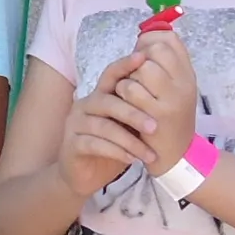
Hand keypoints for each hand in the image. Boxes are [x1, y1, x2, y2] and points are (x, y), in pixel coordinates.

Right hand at [59, 51, 163, 195]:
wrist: (83, 176)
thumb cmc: (110, 148)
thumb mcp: (126, 126)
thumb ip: (136, 109)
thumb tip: (162, 91)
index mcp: (99, 96)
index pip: (110, 74)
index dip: (125, 65)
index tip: (143, 58)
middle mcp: (84, 105)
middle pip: (108, 101)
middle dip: (134, 114)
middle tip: (155, 127)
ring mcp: (75, 124)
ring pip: (104, 126)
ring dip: (129, 141)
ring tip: (148, 154)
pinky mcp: (71, 144)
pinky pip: (95, 144)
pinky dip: (116, 152)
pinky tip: (131, 160)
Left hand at [122, 29, 199, 167]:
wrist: (173, 156)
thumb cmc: (165, 118)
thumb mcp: (172, 89)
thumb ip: (161, 64)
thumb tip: (142, 35)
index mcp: (188, 74)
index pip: (171, 40)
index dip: (150, 40)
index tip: (142, 53)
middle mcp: (185, 83)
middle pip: (157, 50)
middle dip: (139, 58)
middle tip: (136, 75)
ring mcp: (172, 98)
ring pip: (141, 68)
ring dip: (130, 77)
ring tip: (133, 93)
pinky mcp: (156, 114)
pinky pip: (129, 88)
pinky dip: (122, 93)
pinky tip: (128, 105)